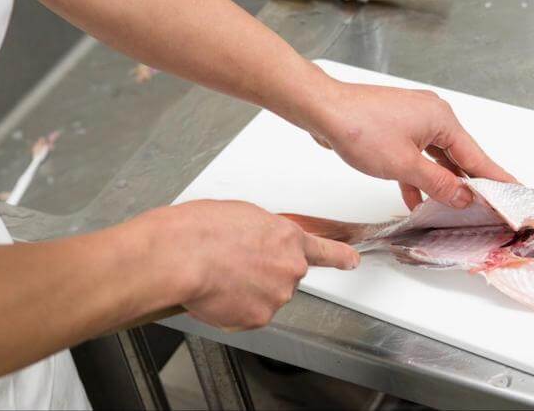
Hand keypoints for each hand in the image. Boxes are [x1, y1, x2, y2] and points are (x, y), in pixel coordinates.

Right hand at [146, 200, 357, 330]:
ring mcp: (276, 296)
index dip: (339, 257)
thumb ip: (260, 234)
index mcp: (286, 237)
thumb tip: (254, 245)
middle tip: (232, 266)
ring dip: (245, 292)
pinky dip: (231, 309)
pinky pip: (246, 316)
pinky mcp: (258, 318)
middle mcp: (290, 268)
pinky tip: (215, 293)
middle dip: (262, 275)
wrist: (183, 255)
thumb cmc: (202, 229)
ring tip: (217, 276)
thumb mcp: (239, 215)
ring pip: (263, 298)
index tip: (351, 261)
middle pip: (283, 277)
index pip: (324, 251)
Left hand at [311, 79, 516, 209]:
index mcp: (441, 120)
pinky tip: (416, 199)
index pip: (477, 156)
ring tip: (453, 209)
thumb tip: (463, 197)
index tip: (516, 194)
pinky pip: (415, 154)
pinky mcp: (394, 126)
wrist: (323, 109)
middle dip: (468, 184)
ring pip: (435, 157)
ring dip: (440, 182)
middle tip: (488, 207)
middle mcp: (431, 116)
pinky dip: (417, 175)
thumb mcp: (404, 165)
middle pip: (458, 156)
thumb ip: (437, 183)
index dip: (496, 179)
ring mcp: (411, 120)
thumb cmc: (360, 129)